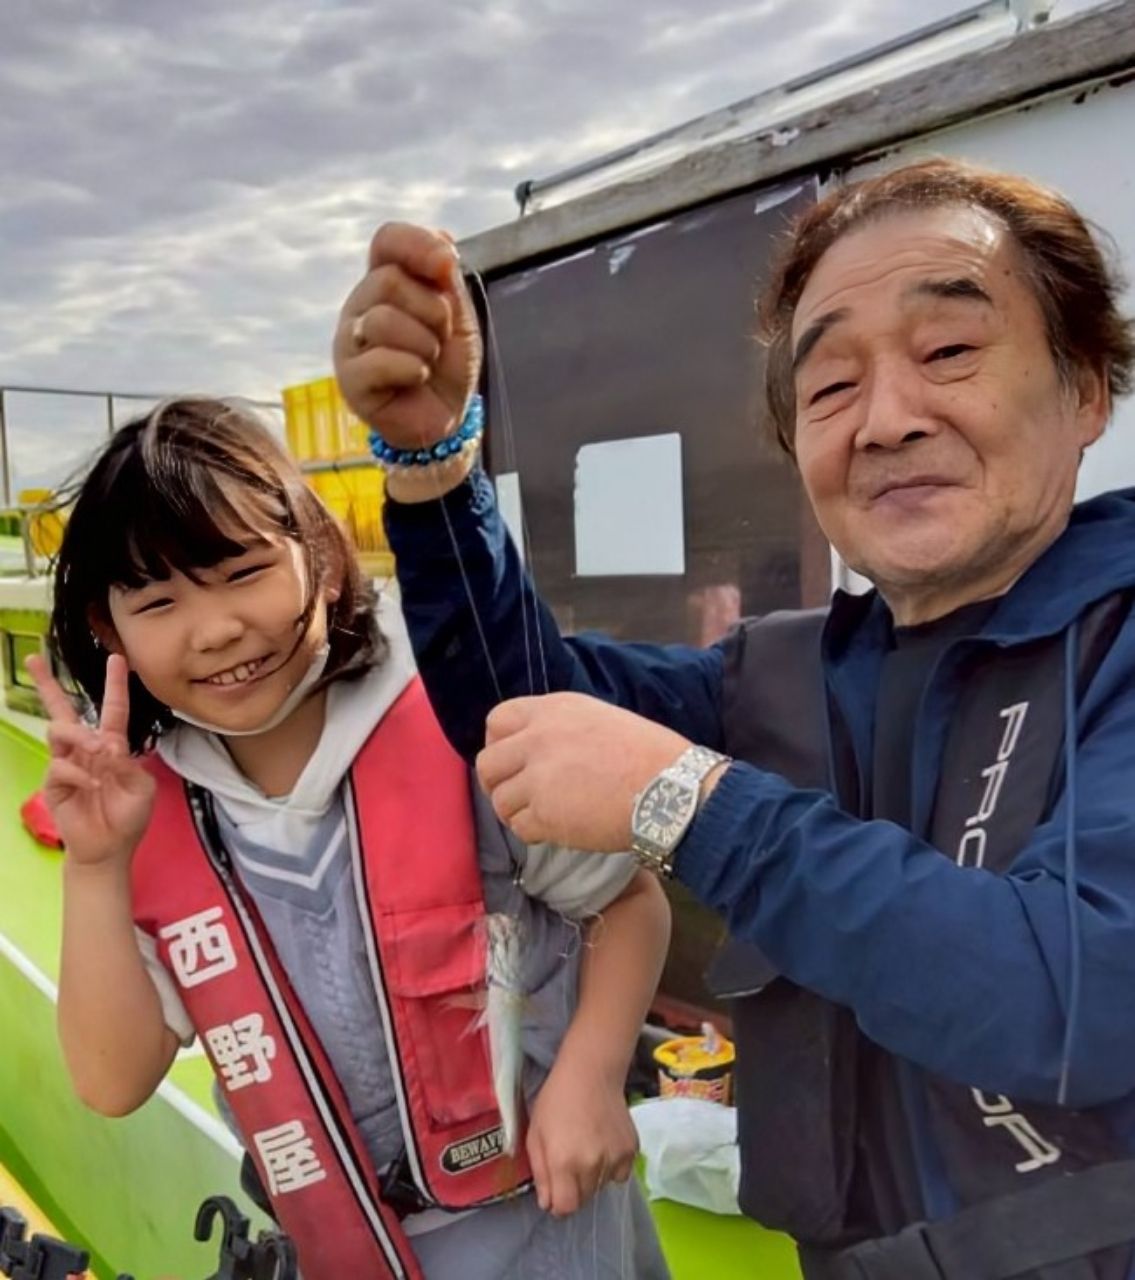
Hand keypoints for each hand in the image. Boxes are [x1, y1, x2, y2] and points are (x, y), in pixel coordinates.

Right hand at [27, 652, 154, 867]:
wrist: (110, 848)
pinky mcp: (54, 783)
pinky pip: (61, 766)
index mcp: (111, 746)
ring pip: (61, 730)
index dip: (114, 684)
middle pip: (63, 710)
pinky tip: (94, 786)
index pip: (113, 709)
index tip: (116, 658)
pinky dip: (81, 774)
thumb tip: (108, 745)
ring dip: (81, 737)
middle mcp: (85, 749)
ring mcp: (66, 763)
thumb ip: (129, 764)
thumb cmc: (128, 817)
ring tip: (100, 752)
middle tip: (34, 658)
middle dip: (47, 683)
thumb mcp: (141, 787)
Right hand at [333, 222, 481, 447]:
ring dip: (424, 345)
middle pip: (388, 281)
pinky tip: (417, 379)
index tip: (446, 266)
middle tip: (439, 338)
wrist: (447, 417)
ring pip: (383, 320)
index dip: (416, 245)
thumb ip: (446, 277)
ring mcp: (349, 342)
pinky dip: (412, 369)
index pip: (387, 240)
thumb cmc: (448, 365)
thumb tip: (443, 242)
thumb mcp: (457, 315)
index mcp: (385, 282)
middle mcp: (361, 306)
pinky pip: (379, 359)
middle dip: (431, 312)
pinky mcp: (349, 379)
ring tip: (427, 362)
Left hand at [476, 692, 690, 850]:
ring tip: (545, 816)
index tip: (514, 762)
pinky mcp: (545, 813)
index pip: (497, 720)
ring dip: (517, 812)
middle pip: (488, 763)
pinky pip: (519, 827)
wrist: (672, 790)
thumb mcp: (599, 720)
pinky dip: (534, 832)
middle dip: (498, 783)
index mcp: (554, 709)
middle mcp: (538, 737)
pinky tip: (558, 830)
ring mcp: (538, 776)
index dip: (499, 745)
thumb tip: (536, 750)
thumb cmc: (649, 756)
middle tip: (520, 796)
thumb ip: (560, 729)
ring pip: (499, 800)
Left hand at [526, 1059, 638, 1215]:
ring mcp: (615, 1158)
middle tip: (569, 1162)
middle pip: (584, 1199)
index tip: (555, 1191)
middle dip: (574, 1189)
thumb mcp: (535, 1134)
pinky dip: (612, 1167)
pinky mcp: (631, 1150)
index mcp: (564, 1162)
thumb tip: (548, 1204)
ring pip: (602, 1187)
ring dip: (592, 1178)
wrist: (591, 1071)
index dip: (558, 1204)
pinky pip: (620, 1174)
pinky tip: (603, 1145)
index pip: (565, 1208)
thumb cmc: (556, 1099)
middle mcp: (591, 1165)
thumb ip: (540, 1173)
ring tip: (587, 1149)